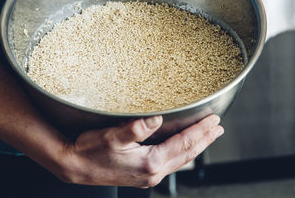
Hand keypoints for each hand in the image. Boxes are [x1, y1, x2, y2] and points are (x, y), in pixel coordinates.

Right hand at [56, 114, 223, 187]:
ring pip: (180, 159)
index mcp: (150, 162)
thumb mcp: (112, 137)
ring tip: (206, 136)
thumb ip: (136, 128)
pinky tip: (182, 147)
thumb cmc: (91, 151)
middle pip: (187, 154)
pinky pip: (170, 162)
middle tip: (218, 128)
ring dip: (195, 147)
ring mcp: (148, 176)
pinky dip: (182, 152)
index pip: (184, 144)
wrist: (76, 167)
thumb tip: (157, 118)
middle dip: (204, 140)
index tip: (214, 120)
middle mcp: (153, 172)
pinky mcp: (142, 174)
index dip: (201, 131)